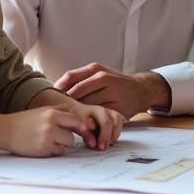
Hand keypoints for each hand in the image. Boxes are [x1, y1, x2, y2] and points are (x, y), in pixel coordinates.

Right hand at [0, 107, 89, 156]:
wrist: (6, 130)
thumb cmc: (25, 120)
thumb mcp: (43, 110)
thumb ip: (60, 110)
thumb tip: (76, 112)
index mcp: (52, 114)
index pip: (76, 121)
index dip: (79, 126)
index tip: (79, 130)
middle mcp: (51, 126)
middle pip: (72, 136)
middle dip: (67, 137)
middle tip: (57, 135)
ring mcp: (46, 139)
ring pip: (66, 146)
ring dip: (60, 145)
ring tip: (49, 140)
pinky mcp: (42, 150)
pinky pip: (57, 153)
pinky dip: (53, 151)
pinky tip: (43, 145)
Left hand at [55, 63, 169, 119]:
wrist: (141, 89)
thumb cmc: (116, 82)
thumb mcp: (99, 72)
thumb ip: (80, 77)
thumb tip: (57, 86)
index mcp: (97, 70)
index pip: (72, 78)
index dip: (60, 88)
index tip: (53, 96)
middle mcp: (105, 80)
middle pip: (78, 93)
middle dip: (68, 103)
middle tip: (59, 110)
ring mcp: (113, 95)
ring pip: (88, 106)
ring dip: (78, 113)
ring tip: (70, 118)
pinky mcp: (119, 109)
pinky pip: (101, 117)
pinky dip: (92, 121)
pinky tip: (86, 123)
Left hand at [65, 102, 124, 149]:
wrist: (77, 111)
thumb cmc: (77, 118)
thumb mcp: (78, 126)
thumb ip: (86, 135)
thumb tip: (94, 144)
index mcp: (98, 110)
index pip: (106, 123)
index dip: (105, 136)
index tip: (100, 147)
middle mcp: (107, 110)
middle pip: (116, 121)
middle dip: (111, 136)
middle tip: (105, 146)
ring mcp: (111, 112)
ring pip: (120, 121)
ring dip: (116, 134)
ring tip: (109, 143)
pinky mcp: (114, 117)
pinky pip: (121, 122)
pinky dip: (118, 131)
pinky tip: (112, 138)